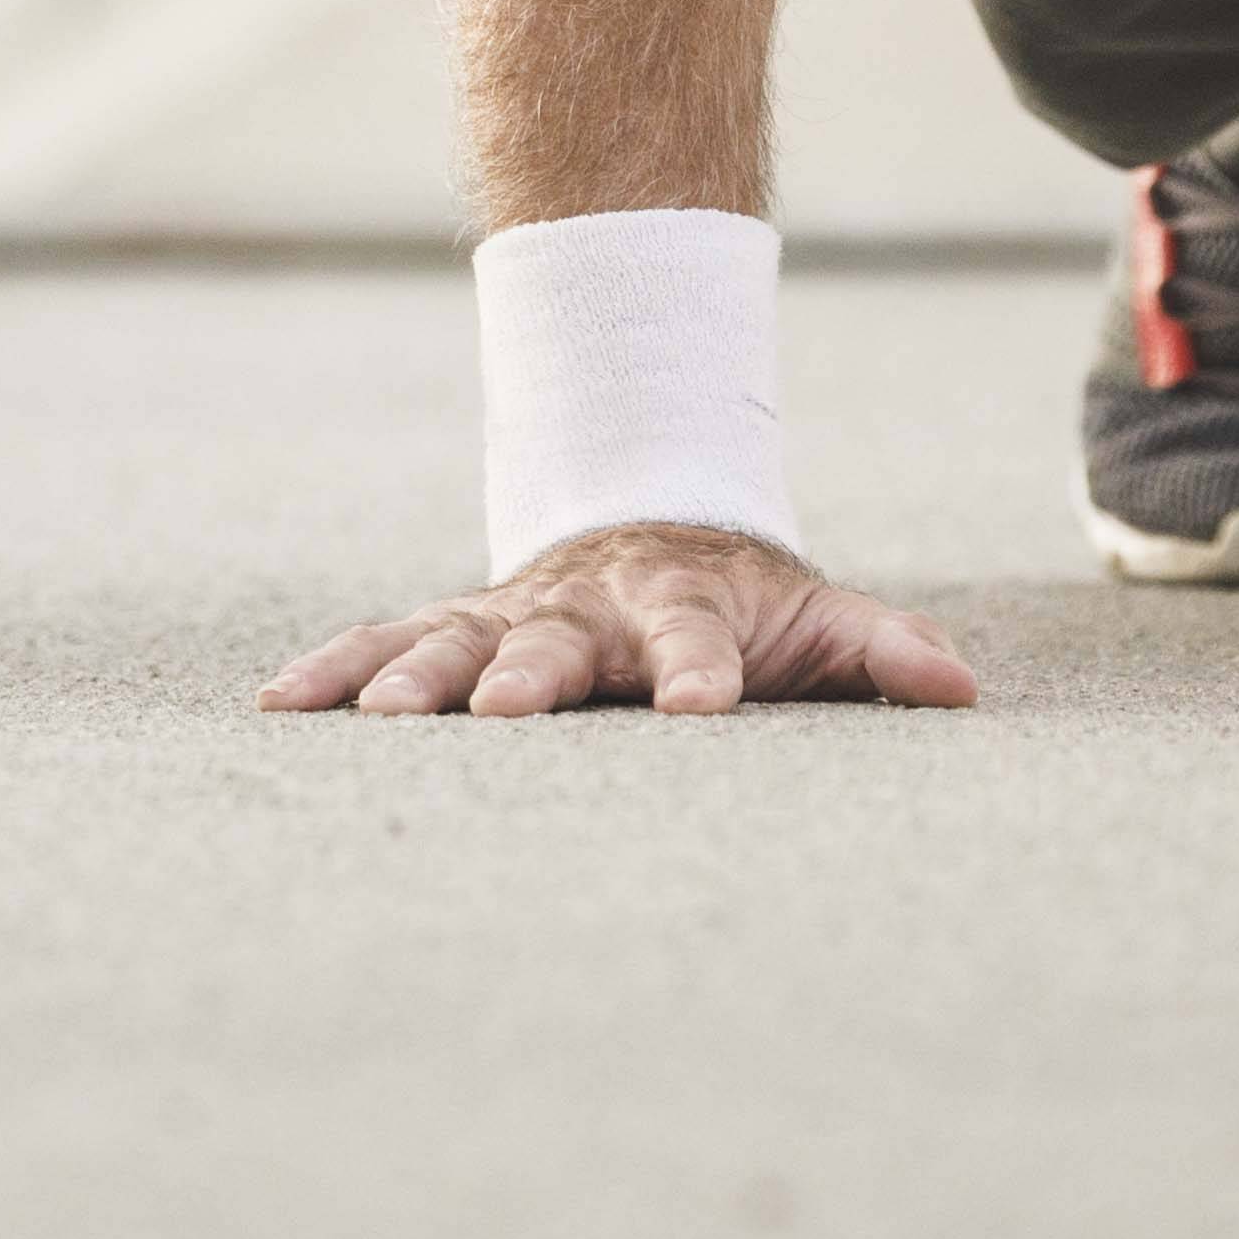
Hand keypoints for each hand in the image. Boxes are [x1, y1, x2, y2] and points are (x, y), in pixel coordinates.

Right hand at [259, 521, 980, 719]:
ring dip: (417, 679)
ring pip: (456, 641)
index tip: (704, 713)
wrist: (648, 520)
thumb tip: (960, 689)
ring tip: (381, 719)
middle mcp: (588, 610)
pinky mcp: (452, 628)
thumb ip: (880, 650)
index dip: (703, 674)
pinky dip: (333, 672)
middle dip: (532, 677)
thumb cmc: (743, 603)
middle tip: (504, 714)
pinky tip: (279, 706)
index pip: (700, 643)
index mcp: (684, 607)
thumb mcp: (818, 619)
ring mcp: (511, 616)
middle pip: (560, 643)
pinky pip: (382, 644)